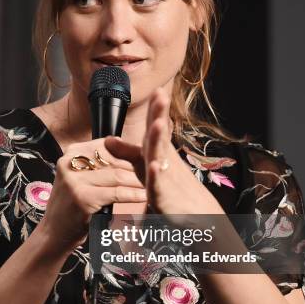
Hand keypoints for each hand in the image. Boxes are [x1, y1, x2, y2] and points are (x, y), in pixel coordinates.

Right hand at [40, 138, 146, 255]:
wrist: (54, 234)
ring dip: (139, 180)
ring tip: (153, 183)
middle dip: (137, 166)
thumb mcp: (82, 178)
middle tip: (157, 170)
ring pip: (117, 175)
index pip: (108, 146)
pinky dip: (133, 194)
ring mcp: (74, 180)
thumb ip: (100, 164)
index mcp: (71, 153)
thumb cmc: (74, 206)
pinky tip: (145, 196)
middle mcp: (69, 162)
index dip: (129, 152)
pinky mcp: (82, 197)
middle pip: (114, 159)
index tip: (147, 158)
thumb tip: (131, 149)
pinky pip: (116, 192)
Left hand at [104, 87, 223, 216]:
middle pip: (160, 136)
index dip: (155, 109)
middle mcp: (164, 161)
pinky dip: (157, 176)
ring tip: (157, 123)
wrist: (195, 213)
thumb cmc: (169, 187)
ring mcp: (166, 178)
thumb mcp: (144, 167)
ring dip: (159, 140)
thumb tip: (109, 139)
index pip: (155, 127)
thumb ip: (128, 153)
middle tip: (161, 96)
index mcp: (158, 152)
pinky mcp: (164, 198)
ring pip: (160, 157)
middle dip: (159, 116)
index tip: (157, 89)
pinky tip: (154, 166)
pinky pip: (158, 186)